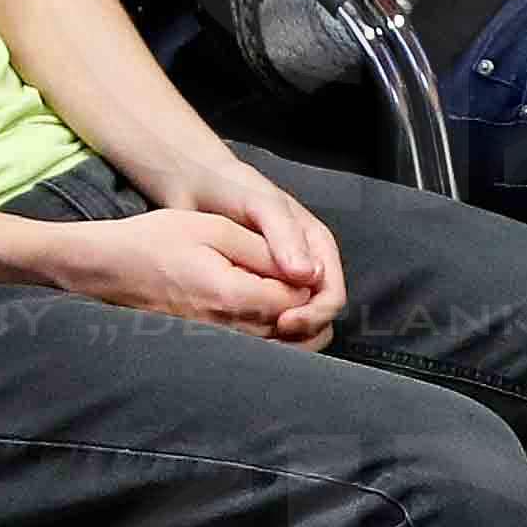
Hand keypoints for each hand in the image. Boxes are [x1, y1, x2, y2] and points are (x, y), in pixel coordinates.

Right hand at [46, 203, 331, 337]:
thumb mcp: (211, 229)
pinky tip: (263, 310)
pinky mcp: (208, 348)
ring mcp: (216, 343)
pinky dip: (269, 334)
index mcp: (231, 296)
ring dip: (291, 324)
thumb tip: (304, 271)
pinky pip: (253, 349)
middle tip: (297, 280)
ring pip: (276, 346)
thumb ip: (261, 251)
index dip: (307, 282)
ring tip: (281, 291)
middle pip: (293, 332)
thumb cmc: (154, 240)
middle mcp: (227, 329)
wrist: (105, 268)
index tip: (298, 262)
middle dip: (307, 309)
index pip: (295, 301)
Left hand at [201, 158, 348, 338]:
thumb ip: (285, 236)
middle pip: (318, 317)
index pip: (331, 296)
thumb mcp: (262, 204)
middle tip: (267, 339)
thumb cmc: (232, 187)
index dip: (313, 314)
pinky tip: (240, 334)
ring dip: (281, 340)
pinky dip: (259, 332)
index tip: (283, 322)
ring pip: (296, 325)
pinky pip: (267, 322)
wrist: (195, 185)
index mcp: (317, 247)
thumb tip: (308, 276)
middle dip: (299, 334)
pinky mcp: (257, 292)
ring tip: (252, 341)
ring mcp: (281, 282)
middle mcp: (305, 267)